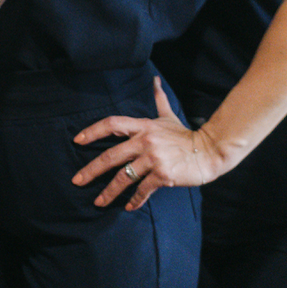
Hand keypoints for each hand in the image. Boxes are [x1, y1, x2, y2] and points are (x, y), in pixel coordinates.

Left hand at [71, 79, 213, 209]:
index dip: (93, 131)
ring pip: (124, 177)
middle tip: (77, 181)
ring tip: (98, 202)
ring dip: (109, 192)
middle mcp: (145, 141)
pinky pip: (143, 189)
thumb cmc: (185, 135)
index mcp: (143, 126)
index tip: (78, 140)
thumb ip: (159, 99)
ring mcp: (153, 159)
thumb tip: (155, 80)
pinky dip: (135, 200)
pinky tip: (128, 207)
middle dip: (91, 170)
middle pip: (111, 156)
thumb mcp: (168, 116)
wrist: (209, 151)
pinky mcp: (163, 175)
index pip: (112, 125)